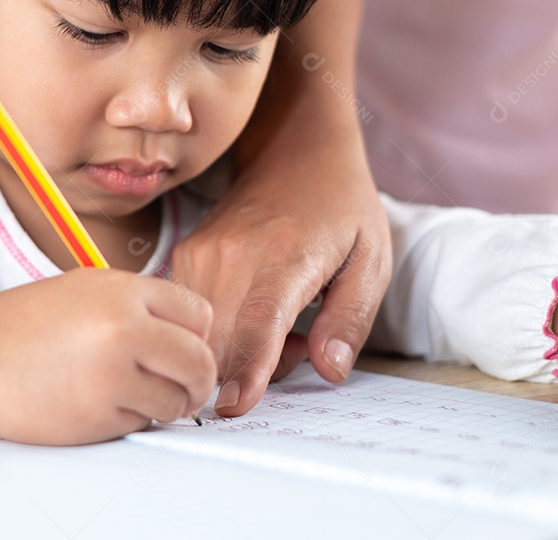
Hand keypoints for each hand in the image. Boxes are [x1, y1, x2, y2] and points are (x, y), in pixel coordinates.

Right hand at [0, 267, 215, 444]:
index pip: (198, 314)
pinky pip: (141, 424)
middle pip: (200, 361)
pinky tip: (93, 404)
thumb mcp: (83, 291)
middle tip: (183, 389)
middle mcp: (123, 326)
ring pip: (176, 400)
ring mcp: (112, 373)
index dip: (196, 337)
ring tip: (126, 394)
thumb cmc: (19, 327)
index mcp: (122, 289)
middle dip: (196, 381)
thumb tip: (187, 335)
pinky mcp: (98, 414)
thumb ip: (136, 305)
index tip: (184, 350)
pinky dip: (128, 420)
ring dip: (162, 405)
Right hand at [171, 145, 390, 418]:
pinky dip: (222, 329)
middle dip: (253, 368)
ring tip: (283, 320)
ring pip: (204, 331)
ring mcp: (202, 252)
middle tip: (300, 345)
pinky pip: (194, 314)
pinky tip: (254, 308)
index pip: (259, 322)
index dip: (248, 369)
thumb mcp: (371, 260)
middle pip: (223, 339)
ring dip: (238, 349)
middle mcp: (233, 253)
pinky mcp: (186, 254)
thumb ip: (350, 320)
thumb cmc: (338, 205)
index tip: (235, 406)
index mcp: (286, 254)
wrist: (294, 150)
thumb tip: (328, 370)